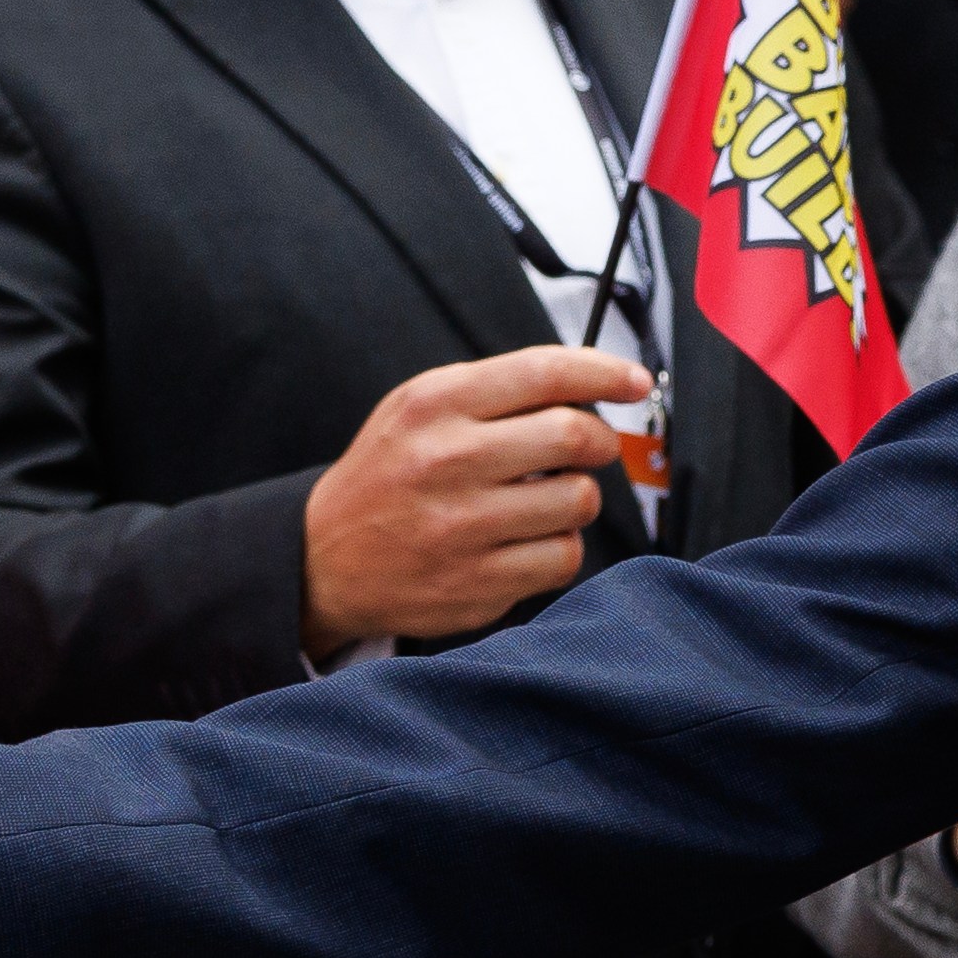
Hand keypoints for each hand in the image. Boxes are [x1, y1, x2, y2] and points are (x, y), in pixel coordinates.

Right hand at [301, 344, 656, 659]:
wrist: (323, 558)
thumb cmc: (390, 474)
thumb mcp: (418, 409)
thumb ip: (496, 392)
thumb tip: (590, 388)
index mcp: (435, 405)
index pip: (544, 373)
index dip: (605, 373)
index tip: (635, 381)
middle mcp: (447, 461)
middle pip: (574, 436)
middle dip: (599, 441)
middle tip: (589, 449)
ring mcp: (462, 528)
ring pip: (578, 501)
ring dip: (577, 498)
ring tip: (543, 500)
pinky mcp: (477, 584)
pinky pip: (563, 559)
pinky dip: (559, 548)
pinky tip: (526, 541)